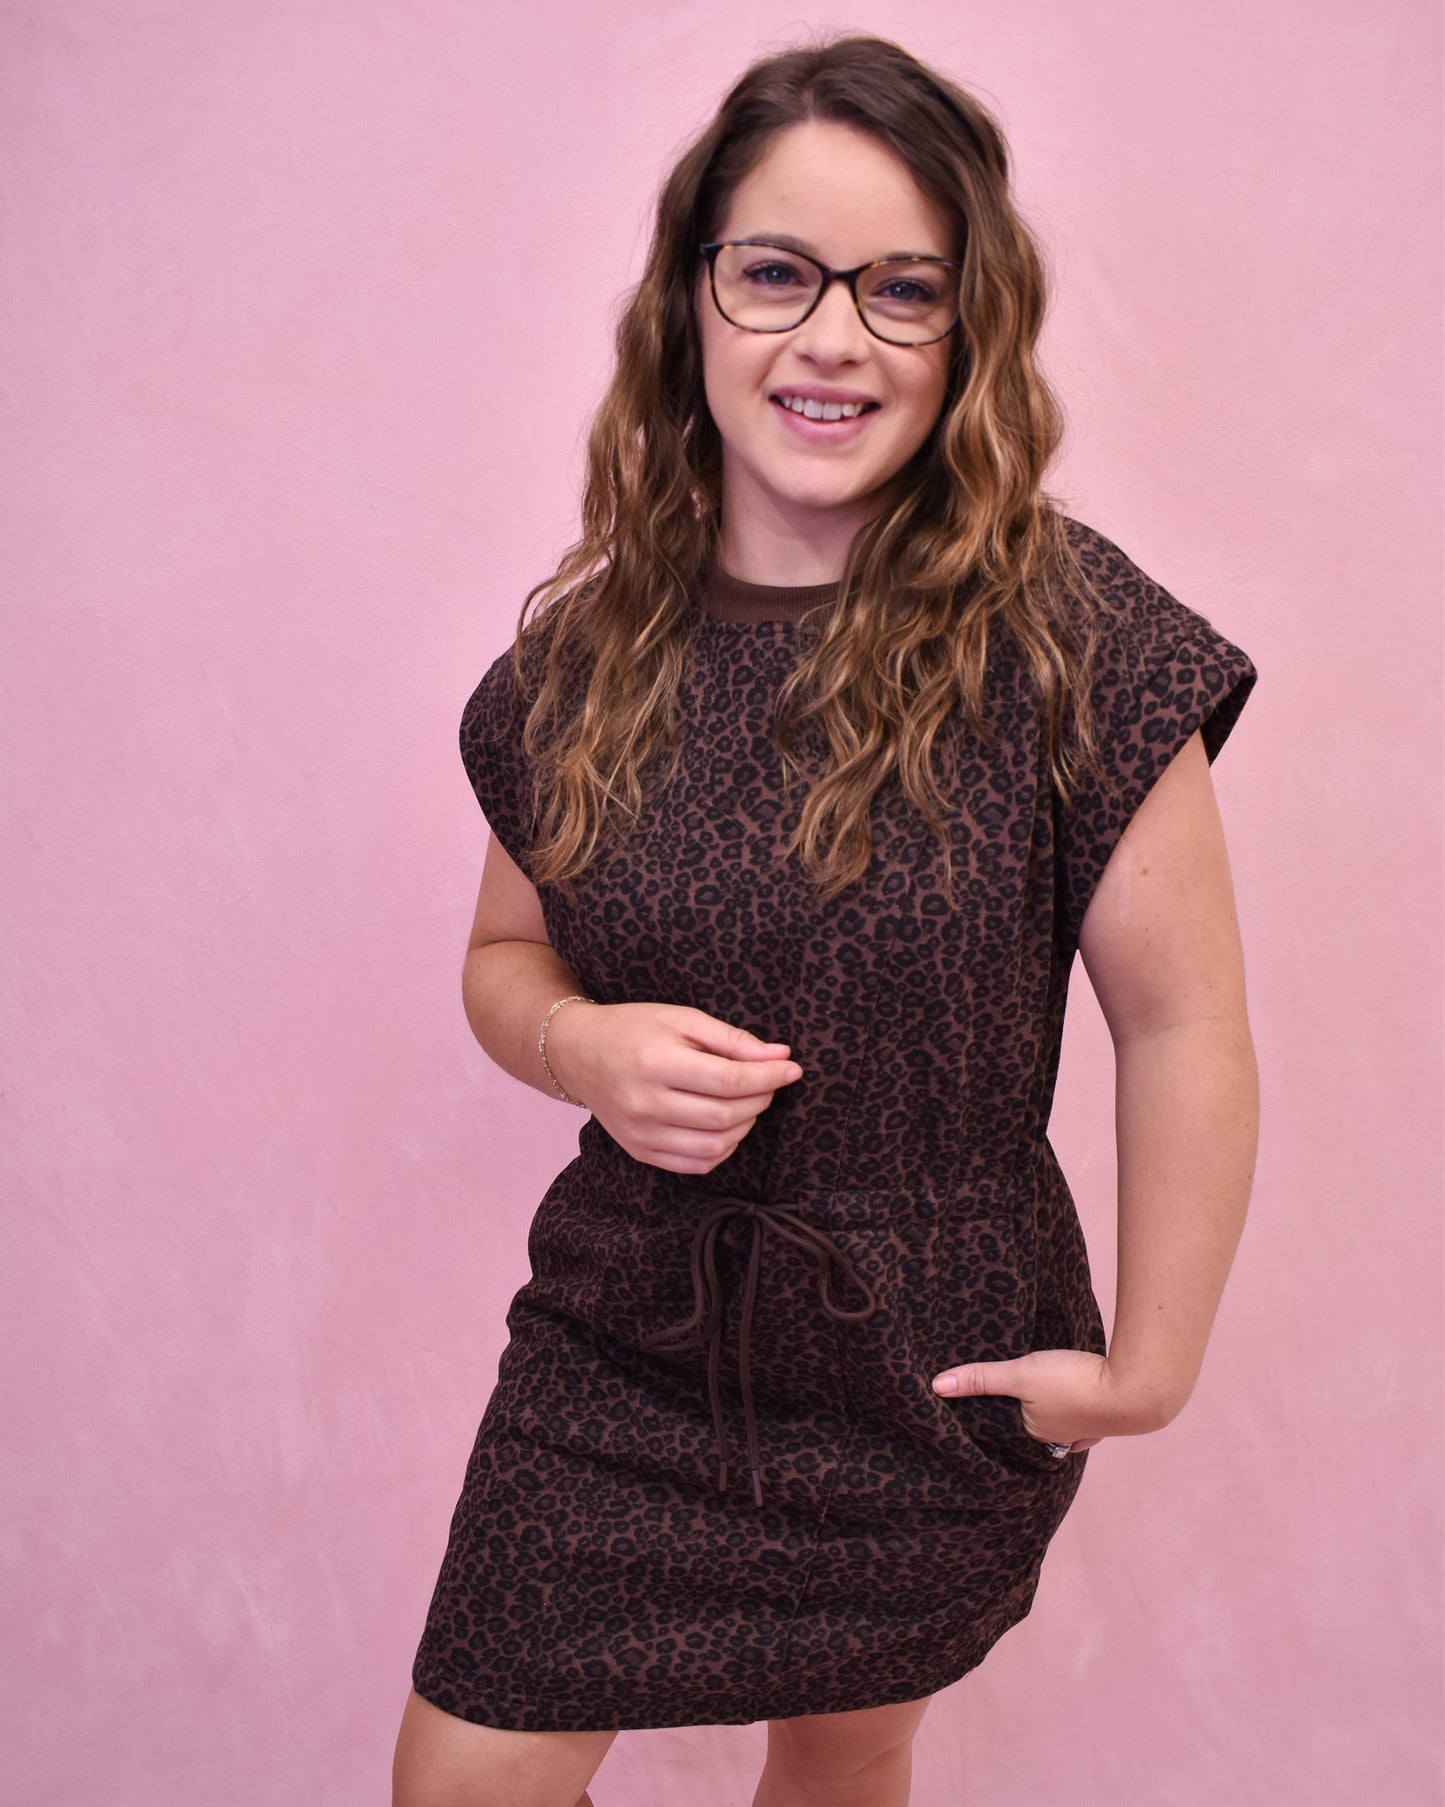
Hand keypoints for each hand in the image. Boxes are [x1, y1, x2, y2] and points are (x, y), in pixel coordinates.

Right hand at [544, 1001, 803, 1173]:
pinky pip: (695, 1164)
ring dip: (745, 1126)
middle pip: (725, 1115)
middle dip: (761, 1099)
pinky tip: (725, 1125)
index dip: (768, 1077)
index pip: (728, 1081)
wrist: (579, 1053)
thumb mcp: (681, 1019)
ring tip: (748, 1102)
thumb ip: (730, 1039)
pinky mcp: (639, 1151)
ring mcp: (641, 1133)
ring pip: (715, 1146)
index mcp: (656, 1064)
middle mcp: (646, 1104)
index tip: (792, 1068)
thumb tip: (779, 1055)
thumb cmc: (633, 1028)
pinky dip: (722, 1149)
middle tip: (770, 1082)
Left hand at [931, 1348, 1173, 1451]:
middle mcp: (1059, 1440)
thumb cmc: (1074, 1383)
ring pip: (1058, 1424)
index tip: (976, 1408)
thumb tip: (937, 1386)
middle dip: (1020, 1418)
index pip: (1004, 1429)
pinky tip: (1075, 1406)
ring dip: (1049, 1414)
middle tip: (1005, 1402)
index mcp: (1033, 1435)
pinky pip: (1083, 1418)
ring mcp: (1085, 1431)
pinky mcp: (1106, 1416)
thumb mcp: (1021, 1374)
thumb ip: (981, 1378)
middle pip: (1031, 1427)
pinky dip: (1077, 1412)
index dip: (992, 1417)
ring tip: (1036, 1403)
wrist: (1135, 1389)